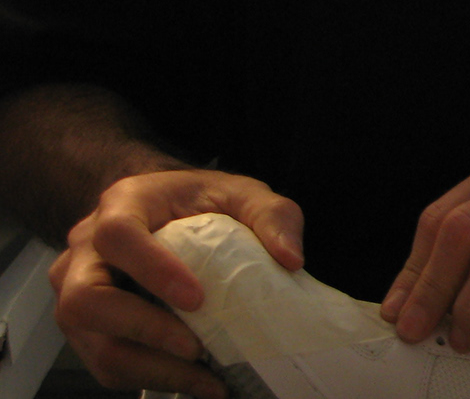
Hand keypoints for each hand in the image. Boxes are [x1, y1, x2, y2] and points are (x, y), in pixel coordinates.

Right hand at [48, 168, 305, 398]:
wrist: (162, 213)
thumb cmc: (199, 203)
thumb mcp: (241, 193)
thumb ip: (271, 215)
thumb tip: (290, 259)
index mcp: (121, 205)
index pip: (119, 236)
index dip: (151, 269)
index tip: (196, 299)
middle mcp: (85, 252)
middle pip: (86, 300)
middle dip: (144, 330)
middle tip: (197, 347)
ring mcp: (74, 294)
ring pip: (94, 344)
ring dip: (152, 368)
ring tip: (205, 377)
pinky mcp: (86, 330)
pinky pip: (106, 365)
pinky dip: (153, 378)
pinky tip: (197, 381)